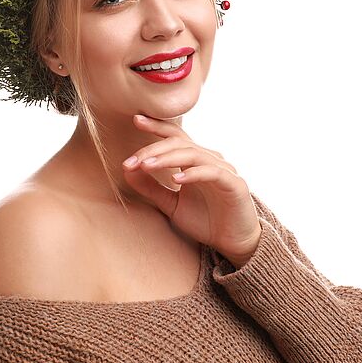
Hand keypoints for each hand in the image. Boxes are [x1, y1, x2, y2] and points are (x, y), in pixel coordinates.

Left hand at [122, 114, 261, 267]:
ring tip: (147, 165)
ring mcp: (223, 170)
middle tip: (132, 161)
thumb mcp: (171, 204)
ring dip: (168, 158)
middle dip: (153, 149)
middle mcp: (209, 159)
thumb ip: (151, 187)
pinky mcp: (233, 184)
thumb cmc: (205, 221)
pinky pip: (211, 173)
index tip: (136, 119)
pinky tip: (176, 179)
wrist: (233, 243)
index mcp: (195, 161)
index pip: (176, 137)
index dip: (157, 126)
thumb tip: (127, 169)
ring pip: (193, 154)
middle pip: (180, 144)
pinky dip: (193, 174)